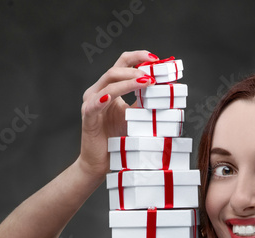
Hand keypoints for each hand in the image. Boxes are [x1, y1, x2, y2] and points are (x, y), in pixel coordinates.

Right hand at [77, 50, 158, 178]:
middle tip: (154, 74)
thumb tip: (166, 94)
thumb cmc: (116, 141)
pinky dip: (105, 98)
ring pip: (109, 83)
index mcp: (110, 88)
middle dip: (136, 68)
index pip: (122, 64)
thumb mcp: (135, 118)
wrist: (99, 162)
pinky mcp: (88, 116)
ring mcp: (91, 102)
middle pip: (115, 69)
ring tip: (145, 82)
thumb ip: (145, 104)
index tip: (155, 59)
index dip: (138, 57)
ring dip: (128, 80)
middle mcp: (98, 91)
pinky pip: (96, 104)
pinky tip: (112, 97)